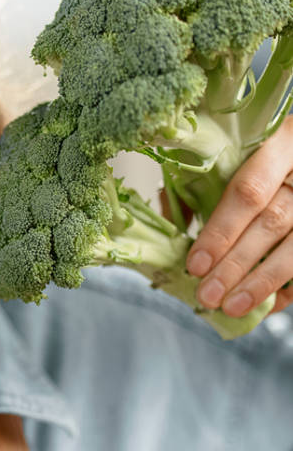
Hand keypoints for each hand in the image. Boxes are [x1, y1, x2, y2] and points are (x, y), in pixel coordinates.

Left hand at [186, 115, 292, 316]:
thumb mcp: (233, 155)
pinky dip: (288, 287)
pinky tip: (265, 305)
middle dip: (235, 264)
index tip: (195, 264)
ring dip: (262, 282)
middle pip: (271, 223)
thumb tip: (169, 221)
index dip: (220, 231)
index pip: (248, 192)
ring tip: (232, 306)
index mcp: (281, 144)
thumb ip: (200, 185)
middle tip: (208, 294)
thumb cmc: (258, 155)